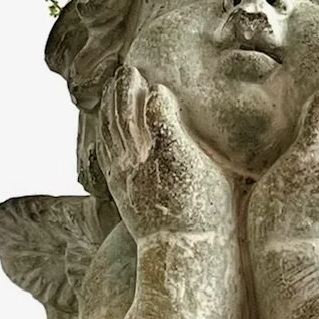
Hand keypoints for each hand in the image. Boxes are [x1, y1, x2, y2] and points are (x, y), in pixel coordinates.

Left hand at [98, 65, 235, 239]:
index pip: (156, 111)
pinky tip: (105, 120)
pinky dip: (104, 129)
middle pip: (127, 115)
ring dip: (111, 104)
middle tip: (128, 69)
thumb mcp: (213, 170)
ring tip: (114, 85)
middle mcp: (144, 161)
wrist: (183, 249)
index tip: (154, 80)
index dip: (153, 94)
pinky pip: (105, 149)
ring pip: (112, 129)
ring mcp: (127, 173)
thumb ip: (191, 136)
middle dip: (125, 89)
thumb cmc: (209, 211)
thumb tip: (171, 99)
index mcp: (172, 152)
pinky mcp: (118, 184)